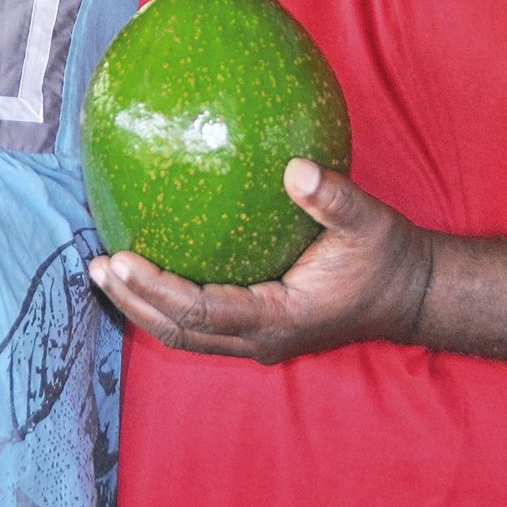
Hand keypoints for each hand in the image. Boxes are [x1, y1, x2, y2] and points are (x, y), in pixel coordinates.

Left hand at [88, 159, 433, 364]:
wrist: (410, 292)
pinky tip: (149, 267)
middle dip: (134, 301)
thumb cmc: (388, 258)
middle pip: (180, 331)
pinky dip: (168, 298)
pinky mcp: (258, 325)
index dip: (158, 289)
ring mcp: (258, 337)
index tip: (121, 258)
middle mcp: (261, 338)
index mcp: (279, 317)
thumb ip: (333, 199)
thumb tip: (295, 168)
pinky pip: (201, 320)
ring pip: (186, 333)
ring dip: (144, 304)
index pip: (202, 312)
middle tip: (96, 265)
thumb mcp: (369, 223)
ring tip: (106, 270)